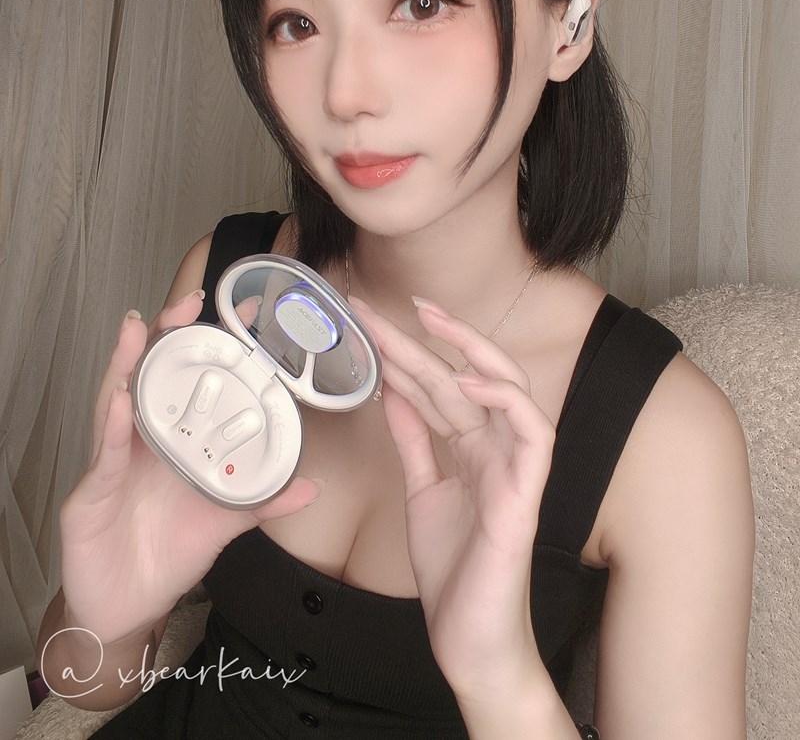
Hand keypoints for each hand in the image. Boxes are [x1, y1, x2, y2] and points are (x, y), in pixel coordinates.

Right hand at [60, 294, 319, 644]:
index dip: (209, 345)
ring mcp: (113, 462)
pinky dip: (113, 426)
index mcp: (172, 441)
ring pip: (117, 401)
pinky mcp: (91, 493)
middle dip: (167, 336)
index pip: (190, 382)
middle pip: (151, 377)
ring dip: (128, 363)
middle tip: (189, 301)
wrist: (127, 610)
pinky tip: (122, 400)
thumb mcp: (224, 522)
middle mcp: (141, 441)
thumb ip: (263, 500)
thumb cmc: (168, 554)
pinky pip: (104, 455)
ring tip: (141, 328)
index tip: (242, 311)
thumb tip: (313, 485)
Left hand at [349, 295, 554, 696]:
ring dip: (468, 350)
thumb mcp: (422, 493)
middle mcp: (497, 449)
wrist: (470, 642)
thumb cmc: (454, 572)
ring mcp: (516, 469)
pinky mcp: (526, 496)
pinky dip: (505, 401)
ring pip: (505, 389)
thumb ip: (414, 442)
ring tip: (426, 320)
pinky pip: (533, 433)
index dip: (406, 353)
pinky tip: (466, 380)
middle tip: (378, 307)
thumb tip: (392, 393)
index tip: (367, 323)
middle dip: (423, 339)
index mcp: (474, 449)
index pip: (439, 387)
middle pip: (462, 377)